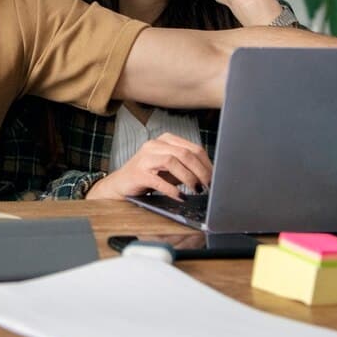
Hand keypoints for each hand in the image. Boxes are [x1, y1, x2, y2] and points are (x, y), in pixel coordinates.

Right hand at [86, 133, 212, 200]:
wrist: (120, 185)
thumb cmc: (149, 177)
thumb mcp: (170, 170)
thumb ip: (187, 169)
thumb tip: (209, 177)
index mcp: (165, 140)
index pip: (193, 148)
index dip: (207, 163)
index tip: (215, 177)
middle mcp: (154, 145)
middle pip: (185, 153)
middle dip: (201, 171)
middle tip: (209, 185)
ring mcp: (145, 157)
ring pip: (173, 161)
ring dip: (189, 177)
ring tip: (197, 190)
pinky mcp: (138, 173)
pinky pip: (159, 179)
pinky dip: (172, 189)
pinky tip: (181, 196)